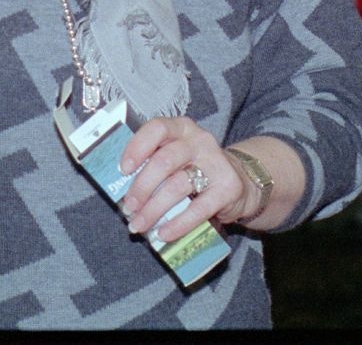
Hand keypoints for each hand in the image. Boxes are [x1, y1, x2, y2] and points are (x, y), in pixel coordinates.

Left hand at [117, 117, 252, 242]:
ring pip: (177, 186)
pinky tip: (163, 234)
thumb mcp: (176, 158)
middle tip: (128, 208)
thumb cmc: (195, 169)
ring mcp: (216, 163)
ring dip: (154, 209)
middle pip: (164, 161)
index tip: (122, 170)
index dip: (137, 148)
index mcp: (181, 128)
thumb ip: (153, 165)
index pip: (157, 129)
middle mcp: (200, 141)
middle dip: (142, 187)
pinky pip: (198, 209)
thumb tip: (121, 192)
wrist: (240, 181)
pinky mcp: (228, 188)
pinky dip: (177, 224)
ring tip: (139, 225)